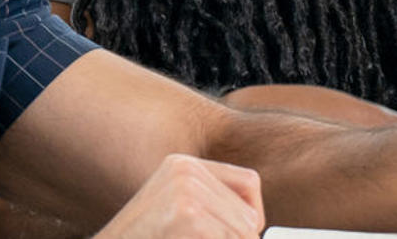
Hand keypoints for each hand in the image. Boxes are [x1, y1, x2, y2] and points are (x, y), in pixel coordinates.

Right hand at [94, 154, 264, 238]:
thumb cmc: (142, 238)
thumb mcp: (174, 211)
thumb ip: (209, 205)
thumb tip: (254, 224)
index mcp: (183, 165)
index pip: (249, 183)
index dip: (250, 216)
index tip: (239, 234)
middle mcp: (185, 170)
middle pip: (250, 214)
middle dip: (236, 238)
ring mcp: (185, 191)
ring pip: (245, 234)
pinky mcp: (188, 215)